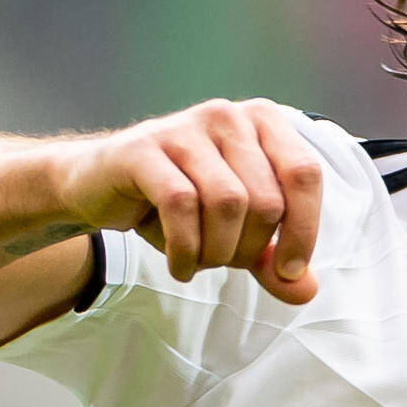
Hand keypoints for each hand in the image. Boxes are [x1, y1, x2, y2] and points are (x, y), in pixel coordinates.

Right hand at [51, 98, 324, 305]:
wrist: (99, 186)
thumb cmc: (178, 205)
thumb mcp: (233, 234)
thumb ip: (271, 259)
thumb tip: (306, 291)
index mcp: (261, 122)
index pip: (305, 175)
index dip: (303, 231)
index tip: (287, 272)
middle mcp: (227, 115)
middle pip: (266, 200)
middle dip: (249, 249)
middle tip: (222, 262)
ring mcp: (184, 128)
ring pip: (227, 204)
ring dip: (217, 252)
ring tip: (198, 262)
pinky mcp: (143, 149)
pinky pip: (181, 205)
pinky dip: (185, 249)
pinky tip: (180, 266)